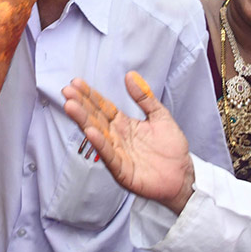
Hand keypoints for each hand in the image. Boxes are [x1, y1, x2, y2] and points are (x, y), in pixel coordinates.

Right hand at [61, 71, 193, 212]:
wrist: (183, 175)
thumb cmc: (172, 149)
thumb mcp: (160, 116)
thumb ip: (144, 97)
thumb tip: (130, 76)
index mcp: (125, 125)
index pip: (103, 107)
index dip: (90, 95)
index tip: (76, 83)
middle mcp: (117, 138)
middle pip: (96, 118)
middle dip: (81, 104)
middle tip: (67, 92)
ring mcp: (118, 154)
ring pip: (98, 134)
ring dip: (83, 121)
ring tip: (71, 107)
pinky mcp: (122, 170)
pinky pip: (109, 155)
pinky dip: (100, 144)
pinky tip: (90, 131)